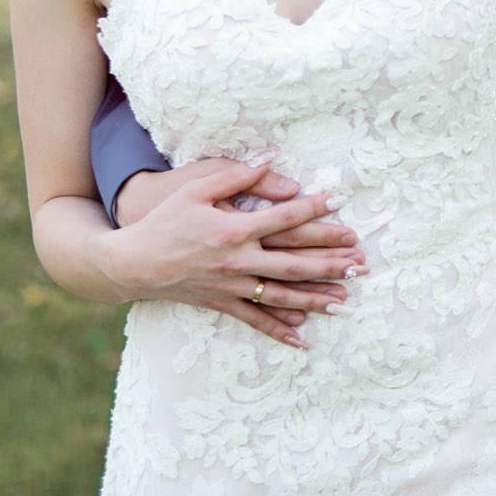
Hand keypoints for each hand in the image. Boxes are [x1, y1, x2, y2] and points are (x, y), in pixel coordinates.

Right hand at [100, 155, 366, 349]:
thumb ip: (237, 174)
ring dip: (316, 297)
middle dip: (329, 260)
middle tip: (360, 260)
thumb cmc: (166, 220)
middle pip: (293, 261)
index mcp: (234, 228)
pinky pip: (257, 320)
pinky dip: (281, 330)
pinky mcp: (223, 303)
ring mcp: (232, 286)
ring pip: (282, 295)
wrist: (134, 263)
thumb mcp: (197, 188)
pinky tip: (305, 338)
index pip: (283, 217)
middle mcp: (238, 260)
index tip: (338, 201)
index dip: (313, 208)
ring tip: (346, 299)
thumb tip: (271, 156)